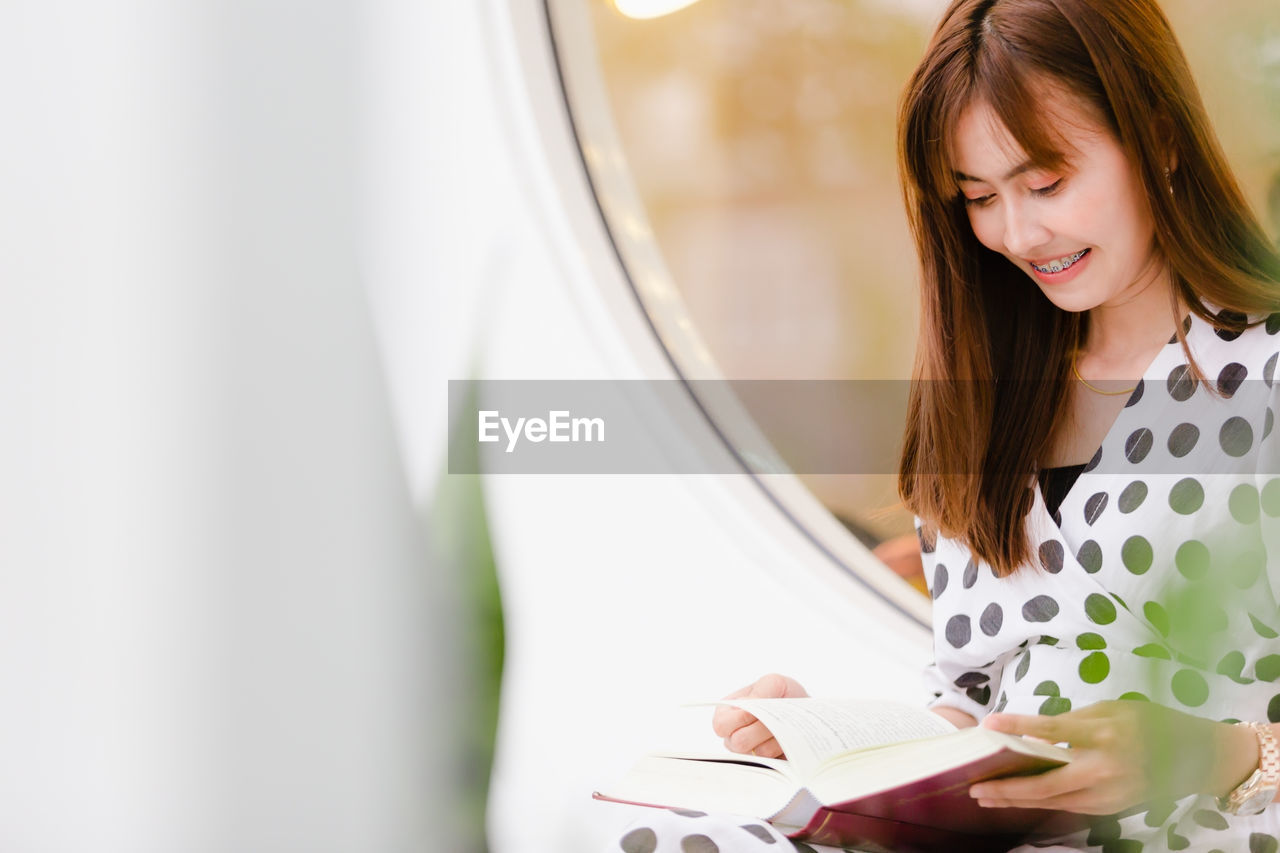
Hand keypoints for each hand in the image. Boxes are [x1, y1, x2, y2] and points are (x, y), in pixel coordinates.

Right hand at [711, 673, 807, 759]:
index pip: (721, 725)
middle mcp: (735, 735)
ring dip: (776, 738)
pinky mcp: (768, 765)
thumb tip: (748, 706)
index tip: (758, 710)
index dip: (739, 719)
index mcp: (729, 713)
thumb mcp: (774, 683)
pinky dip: (785, 749)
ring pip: (759, 753)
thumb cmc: (785, 696)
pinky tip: (789, 739)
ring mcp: (751, 753)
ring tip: (784, 727)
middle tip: (775, 719)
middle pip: (738, 742)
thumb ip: (760, 690)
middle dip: (761, 729)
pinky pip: (775, 764)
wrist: (808, 713)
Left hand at [969, 700, 1254, 814]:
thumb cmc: (1150, 723)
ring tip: (986, 797)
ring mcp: (1108, 794)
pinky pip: (1068, 807)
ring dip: (1017, 801)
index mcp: (1104, 735)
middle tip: (976, 788)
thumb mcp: (1112, 709)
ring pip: (1053, 802)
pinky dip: (1040, 803)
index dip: (1019, 727)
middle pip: (1047, 784)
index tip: (989, 725)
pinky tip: (1017, 800)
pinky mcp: (1110, 807)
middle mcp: (1104, 769)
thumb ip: (1073, 721)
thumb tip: (1034, 732)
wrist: (1194, 757)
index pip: (1053, 731)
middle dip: (1008, 789)